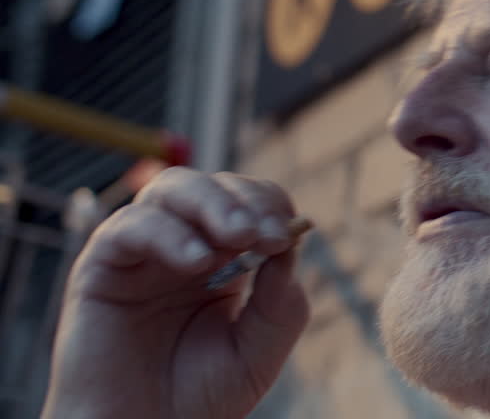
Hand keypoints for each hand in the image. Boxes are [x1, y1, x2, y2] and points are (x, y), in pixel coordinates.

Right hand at [41, 168, 309, 418]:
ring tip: (237, 236)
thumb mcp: (259, 352)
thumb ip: (281, 304)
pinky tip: (195, 261)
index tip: (287, 234)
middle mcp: (185, 244)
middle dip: (246, 201)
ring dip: (211, 203)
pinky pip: (129, 227)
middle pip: (216, 187)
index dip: (271, 209)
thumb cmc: (199, 397)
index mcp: (227, 258)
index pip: (253, 206)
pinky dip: (166, 233)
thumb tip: (291, 246)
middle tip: (266, 232)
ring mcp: (143, 251)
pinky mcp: (101, 266)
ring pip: (173, 190)